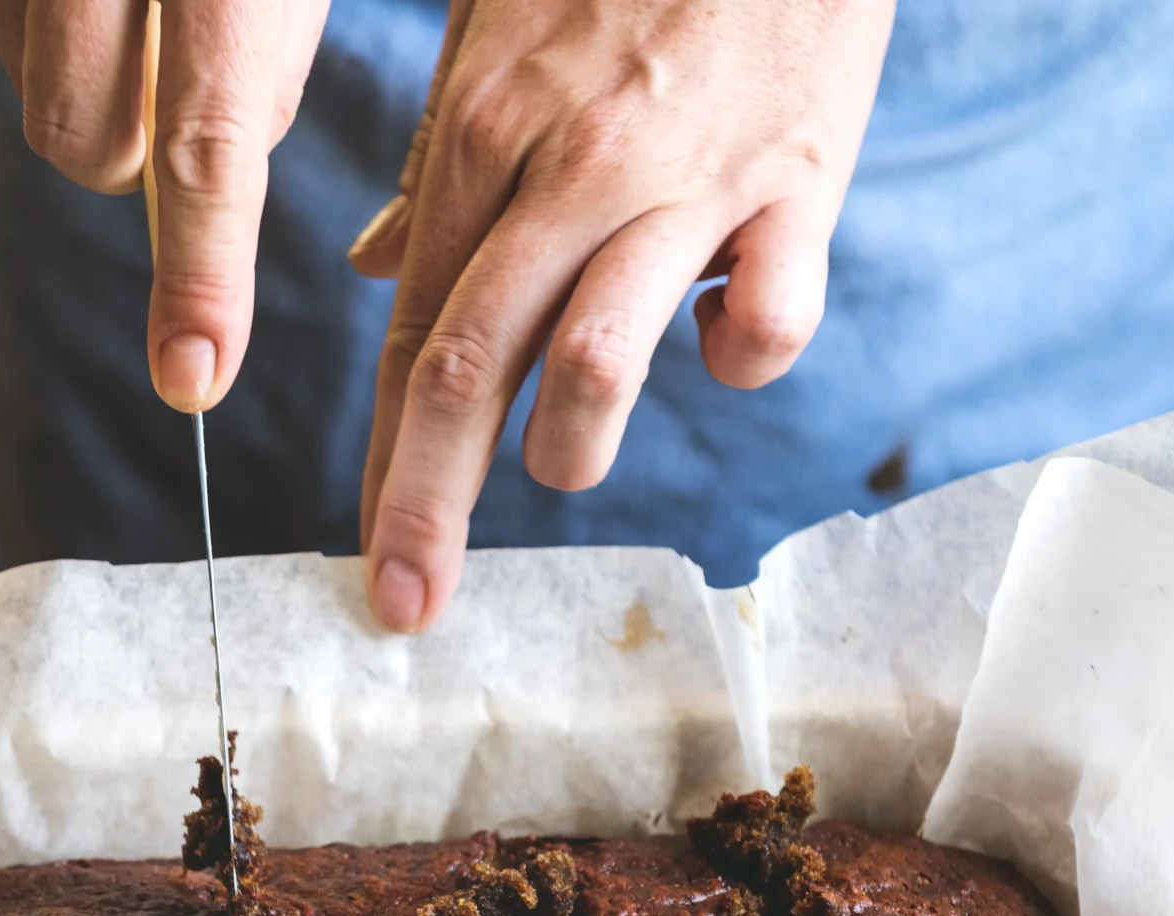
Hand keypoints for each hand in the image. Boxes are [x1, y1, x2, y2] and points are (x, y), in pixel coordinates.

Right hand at [0, 0, 330, 410]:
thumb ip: (262, 81)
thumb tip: (207, 201)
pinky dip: (44, 33)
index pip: (205, 150)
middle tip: (172, 79)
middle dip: (130, 156)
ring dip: (91, 87)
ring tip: (133, 4)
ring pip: (36, 101)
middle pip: (83, 144)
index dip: (201, 275)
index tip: (192, 378)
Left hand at [349, 0, 895, 631]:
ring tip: (566, 461)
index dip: (386, 460)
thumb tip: (375, 271)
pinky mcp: (801, 175)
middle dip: (431, 505)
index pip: (415, 329)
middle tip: (413, 600)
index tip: (372, 560)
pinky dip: (743, 363)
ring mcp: (689, 174)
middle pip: (474, 367)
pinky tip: (729, 350)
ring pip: (599, 356)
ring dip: (572, 444)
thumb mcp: (502, 32)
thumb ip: (440, 165)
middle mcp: (571, 162)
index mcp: (481, 128)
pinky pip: (769, 318)